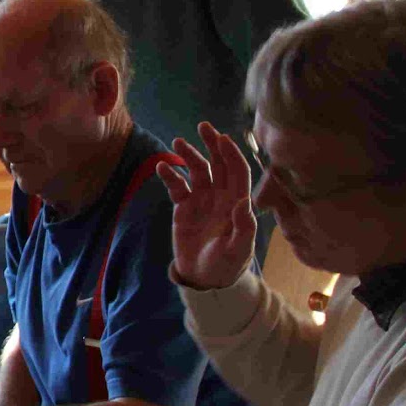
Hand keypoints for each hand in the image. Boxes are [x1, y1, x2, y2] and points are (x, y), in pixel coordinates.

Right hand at [157, 122, 257, 290]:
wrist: (203, 278)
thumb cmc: (226, 265)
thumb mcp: (237, 251)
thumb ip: (243, 228)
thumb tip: (243, 202)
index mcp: (237, 203)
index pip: (237, 172)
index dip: (231, 154)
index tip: (222, 139)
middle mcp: (221, 196)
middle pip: (219, 164)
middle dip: (212, 145)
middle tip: (204, 127)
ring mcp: (202, 200)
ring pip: (197, 171)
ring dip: (189, 155)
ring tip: (177, 143)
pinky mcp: (184, 207)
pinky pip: (177, 186)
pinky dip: (170, 175)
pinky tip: (162, 167)